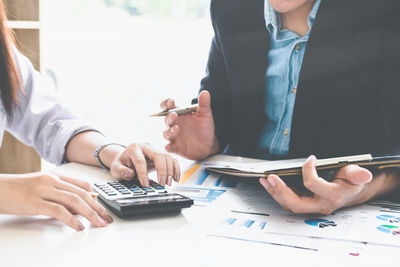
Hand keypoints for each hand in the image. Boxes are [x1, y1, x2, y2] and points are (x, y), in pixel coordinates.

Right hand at [0, 173, 112, 230]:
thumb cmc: (17, 190)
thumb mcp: (41, 189)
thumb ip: (59, 195)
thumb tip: (79, 207)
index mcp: (54, 176)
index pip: (82, 185)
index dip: (96, 197)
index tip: (104, 207)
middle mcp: (51, 181)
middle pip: (82, 193)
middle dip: (97, 207)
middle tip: (106, 218)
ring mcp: (43, 190)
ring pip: (74, 201)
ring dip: (89, 213)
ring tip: (98, 223)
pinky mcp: (34, 202)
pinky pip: (58, 210)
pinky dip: (71, 219)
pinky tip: (79, 226)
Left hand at [109, 143, 179, 186]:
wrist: (126, 159)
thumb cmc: (122, 163)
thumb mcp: (115, 168)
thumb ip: (121, 171)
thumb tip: (130, 174)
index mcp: (134, 148)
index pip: (140, 160)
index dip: (143, 173)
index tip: (145, 184)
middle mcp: (146, 146)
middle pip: (159, 155)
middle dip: (162, 171)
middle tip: (162, 184)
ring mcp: (155, 149)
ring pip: (168, 157)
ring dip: (171, 171)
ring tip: (169, 183)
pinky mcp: (162, 155)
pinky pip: (172, 160)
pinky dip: (176, 169)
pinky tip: (176, 179)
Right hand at [161, 90, 219, 159]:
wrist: (209, 144)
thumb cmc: (204, 128)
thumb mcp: (205, 115)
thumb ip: (204, 104)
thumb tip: (205, 92)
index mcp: (179, 114)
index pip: (168, 106)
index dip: (166, 103)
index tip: (171, 102)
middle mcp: (174, 124)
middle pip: (166, 119)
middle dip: (169, 117)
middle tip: (174, 115)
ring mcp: (174, 136)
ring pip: (166, 133)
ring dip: (170, 131)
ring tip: (177, 129)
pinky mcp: (176, 148)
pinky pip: (169, 147)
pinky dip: (168, 147)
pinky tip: (169, 147)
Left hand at [259, 155, 374, 213]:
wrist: (352, 192)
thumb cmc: (351, 182)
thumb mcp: (356, 175)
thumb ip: (357, 174)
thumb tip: (363, 174)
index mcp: (332, 196)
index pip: (313, 185)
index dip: (308, 170)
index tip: (310, 159)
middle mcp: (320, 205)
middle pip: (296, 203)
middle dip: (280, 190)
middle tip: (269, 177)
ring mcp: (311, 206)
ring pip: (289, 204)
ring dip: (275, 192)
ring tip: (264, 179)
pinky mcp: (305, 203)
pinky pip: (288, 201)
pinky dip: (277, 192)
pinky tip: (269, 182)